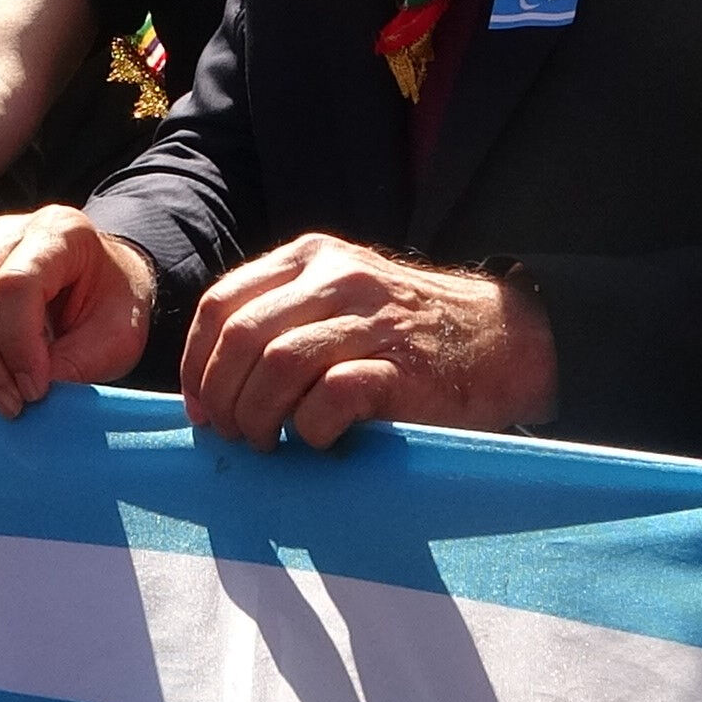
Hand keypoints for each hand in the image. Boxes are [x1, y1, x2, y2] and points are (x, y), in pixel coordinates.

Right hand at [0, 207, 157, 415]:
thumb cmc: (114, 304)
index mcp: (60, 232)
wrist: (105, 284)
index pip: (18, 283)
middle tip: (12, 406)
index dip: (19, 344)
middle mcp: (9, 234)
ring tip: (7, 403)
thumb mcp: (119, 336)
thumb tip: (27, 391)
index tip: (36, 390)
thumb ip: (78, 361)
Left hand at [178, 235, 550, 450]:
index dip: (197, 362)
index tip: (200, 406)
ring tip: (266, 444)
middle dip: (222, 396)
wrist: (503, 340)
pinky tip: (317, 441)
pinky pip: (329, 398)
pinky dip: (309, 429)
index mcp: (311, 258)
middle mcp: (337, 279)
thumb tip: (210, 381)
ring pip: (276, 366)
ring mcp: (370, 320)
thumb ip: (283, 316)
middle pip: (241, 337)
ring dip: (257, 417)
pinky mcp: (400, 367)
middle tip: (232, 434)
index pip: (221, 303)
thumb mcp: (340, 298)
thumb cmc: (406, 333)